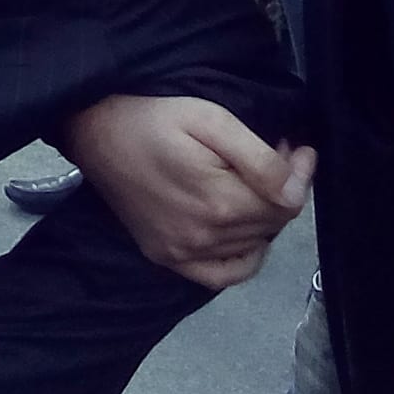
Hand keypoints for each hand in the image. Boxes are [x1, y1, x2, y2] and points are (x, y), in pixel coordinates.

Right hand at [66, 94, 312, 289]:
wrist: (96, 131)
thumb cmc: (153, 117)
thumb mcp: (211, 120)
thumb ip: (258, 159)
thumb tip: (295, 192)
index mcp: (219, 202)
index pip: (286, 204)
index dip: (297, 175)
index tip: (295, 149)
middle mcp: (204, 237)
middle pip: (270, 225)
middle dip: (280, 191)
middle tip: (271, 156)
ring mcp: (183, 253)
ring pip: (251, 246)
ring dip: (262, 217)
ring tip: (249, 182)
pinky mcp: (166, 258)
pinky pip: (221, 276)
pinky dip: (242, 258)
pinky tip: (240, 232)